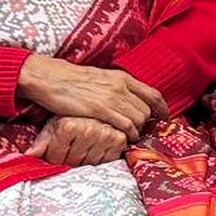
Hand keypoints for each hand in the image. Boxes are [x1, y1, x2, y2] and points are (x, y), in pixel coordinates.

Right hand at [16, 55, 168, 138]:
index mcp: (122, 78)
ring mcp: (112, 98)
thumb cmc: (73, 80)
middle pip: (147, 109)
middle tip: (140, 130)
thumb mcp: (101, 78)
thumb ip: (117, 87)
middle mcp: (121, 87)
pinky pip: (125, 125)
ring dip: (138, 130)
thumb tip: (129, 99)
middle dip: (147, 123)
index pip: (153, 94)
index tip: (164, 117)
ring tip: (131, 135)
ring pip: (139, 119)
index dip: (162, 108)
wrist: (52, 78)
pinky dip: (129, 134)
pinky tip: (125, 138)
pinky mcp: (101, 110)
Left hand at [24, 115, 130, 166]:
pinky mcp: (119, 139)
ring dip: (86, 158)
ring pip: (89, 163)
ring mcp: (105, 135)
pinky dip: (101, 157)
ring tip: (84, 146)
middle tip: (70, 148)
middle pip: (73, 162)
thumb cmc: (72, 113)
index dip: (52, 156)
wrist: (96, 101)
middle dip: (69, 159)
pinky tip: (97, 146)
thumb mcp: (53, 125)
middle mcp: (88, 131)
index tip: (55, 149)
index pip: (55, 158)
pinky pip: (106, 160)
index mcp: (68, 126)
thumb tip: (29, 156)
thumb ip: (41, 142)